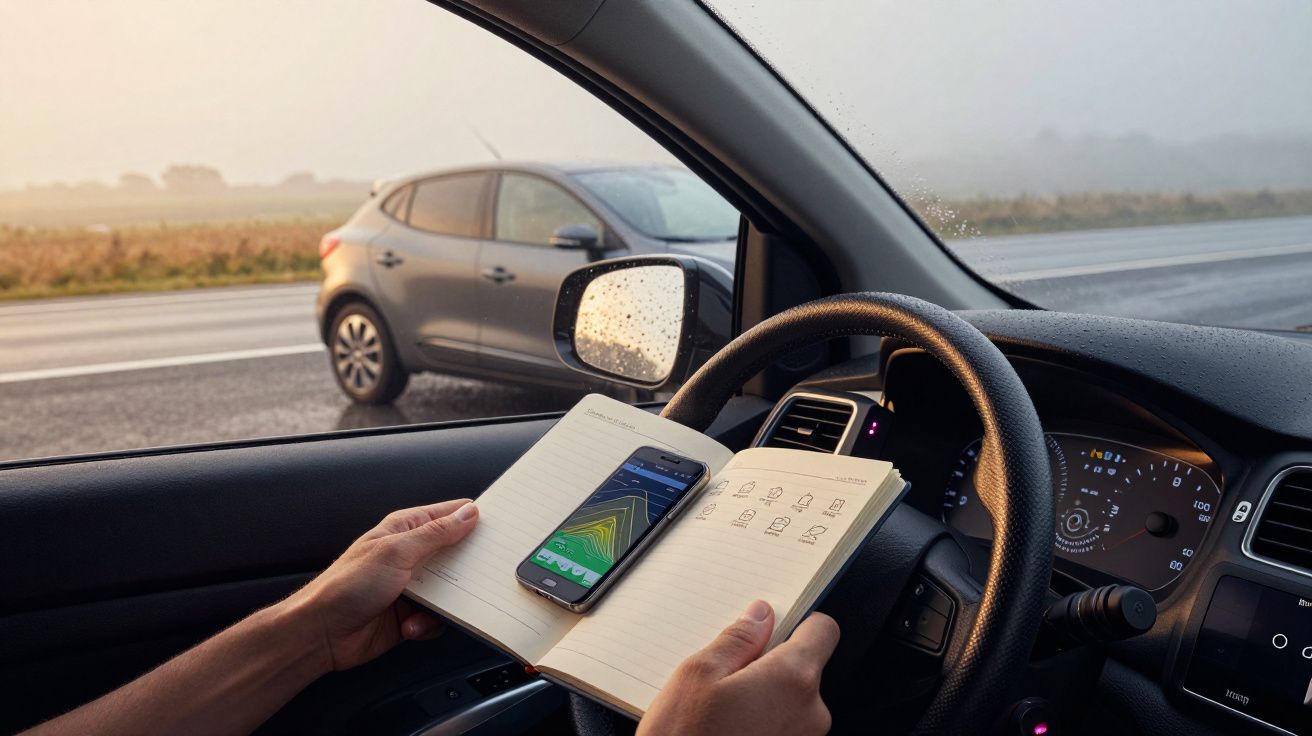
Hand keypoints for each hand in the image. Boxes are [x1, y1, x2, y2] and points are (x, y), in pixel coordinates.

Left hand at [282, 499, 478, 671]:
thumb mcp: (396, 552)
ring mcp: (412, 585)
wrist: (321, 634)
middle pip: (457, 554)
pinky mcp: (411, 613)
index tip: (496, 531)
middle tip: (471, 578)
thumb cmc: (346, 586)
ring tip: (425, 608)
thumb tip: (468, 513)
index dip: (474, 519)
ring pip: (453, 590)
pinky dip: (429, 624)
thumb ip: (436, 534)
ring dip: (445, 603)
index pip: (450, 515)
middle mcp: (410, 555)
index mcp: (405, 529)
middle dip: (466, 569)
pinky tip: (410, 625)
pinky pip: (439, 617)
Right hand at [639, 601, 839, 735]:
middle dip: (770, 666)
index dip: (799, 623)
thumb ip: (737, 640)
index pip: (823, 631)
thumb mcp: (698, 675)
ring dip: (764, 698)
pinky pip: (784, 728)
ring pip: (791, 702)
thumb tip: (760, 617)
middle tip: (727, 677)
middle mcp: (810, 714)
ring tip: (721, 710)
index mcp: (792, 680)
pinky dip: (762, 724)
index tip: (774, 627)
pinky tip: (728, 729)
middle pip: (803, 669)